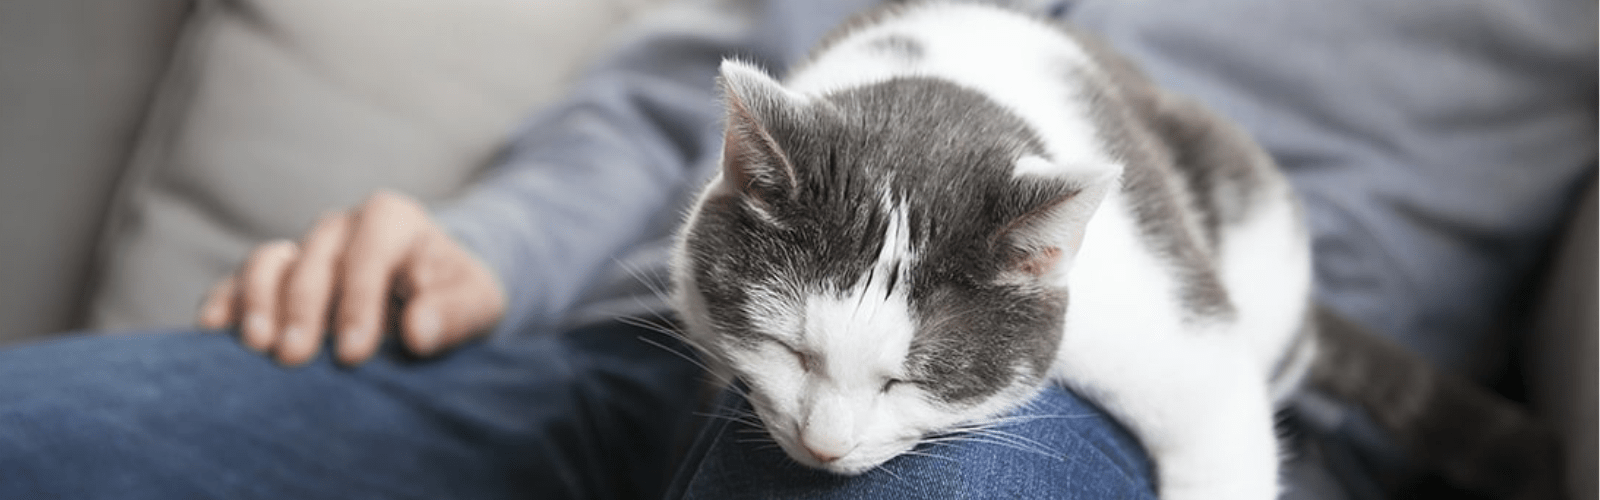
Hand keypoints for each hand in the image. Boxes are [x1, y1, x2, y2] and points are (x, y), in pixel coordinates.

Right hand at [198, 190, 507, 365]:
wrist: (436, 293)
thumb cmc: (458, 296)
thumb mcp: (477, 302)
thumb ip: (454, 313)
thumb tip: (419, 331)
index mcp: (391, 220)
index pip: (368, 254)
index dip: (359, 301)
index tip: (354, 352)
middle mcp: (342, 228)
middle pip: (314, 259)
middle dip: (304, 309)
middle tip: (296, 356)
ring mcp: (305, 250)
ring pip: (270, 261)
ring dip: (258, 301)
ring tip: (257, 345)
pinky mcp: (279, 278)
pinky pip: (242, 281)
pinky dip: (227, 301)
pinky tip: (212, 329)